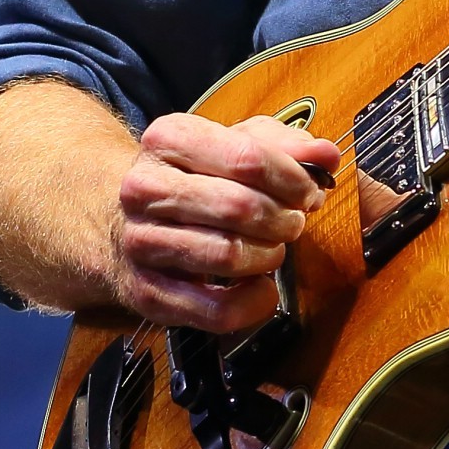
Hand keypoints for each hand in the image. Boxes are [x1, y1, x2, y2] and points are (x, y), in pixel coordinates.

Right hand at [113, 113, 337, 332]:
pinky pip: (215, 309)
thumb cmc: (194, 179)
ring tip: (274, 248)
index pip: (247, 157)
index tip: (309, 190)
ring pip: (227, 256)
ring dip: (269, 256)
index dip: (292, 178)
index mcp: (169, 139)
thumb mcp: (235, 143)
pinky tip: (260, 286)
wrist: (123, 221)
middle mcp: (145, 188)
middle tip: (294, 221)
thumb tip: (326, 156)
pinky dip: (253, 302)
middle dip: (284, 218)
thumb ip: (286, 144)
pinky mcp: (147, 292)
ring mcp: (140, 242)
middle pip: (239, 207)